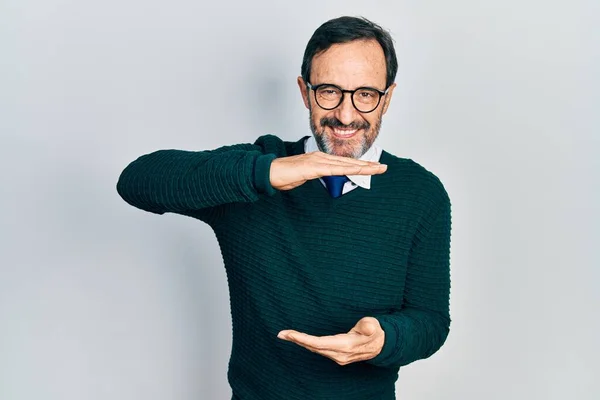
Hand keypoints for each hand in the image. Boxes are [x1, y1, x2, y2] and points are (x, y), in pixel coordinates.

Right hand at [269, 152, 386, 190]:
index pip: (343, 163)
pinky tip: (358, 171)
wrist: (267, 172)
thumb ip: (314, 176)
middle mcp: (320, 157)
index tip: (373, 168)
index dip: (360, 165)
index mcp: (319, 159)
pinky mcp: (313, 167)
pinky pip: (334, 169)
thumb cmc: (282, 176)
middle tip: (383, 167)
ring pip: (345, 164)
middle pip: (349, 162)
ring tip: (377, 169)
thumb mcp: (303, 178)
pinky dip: (348, 170)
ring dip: (363, 167)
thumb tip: (320, 177)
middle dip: (367, 164)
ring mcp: (317, 161)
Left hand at [277, 317, 384, 365]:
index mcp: (346, 346)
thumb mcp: (375, 326)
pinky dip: (307, 343)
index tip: (290, 334)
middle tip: (281, 334)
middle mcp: (339, 354)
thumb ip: (369, 325)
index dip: (304, 339)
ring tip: (286, 335)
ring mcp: (338, 356)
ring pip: (315, 349)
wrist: (382, 346)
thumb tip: (368, 325)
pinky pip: (318, 349)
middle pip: (313, 347)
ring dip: (300, 342)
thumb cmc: (376, 333)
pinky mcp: (337, 355)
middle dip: (297, 340)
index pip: (320, 343)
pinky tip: (299, 339)